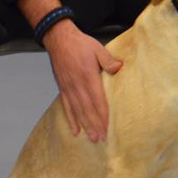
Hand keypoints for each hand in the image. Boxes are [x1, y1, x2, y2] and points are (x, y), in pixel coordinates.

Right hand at [43, 21, 121, 141]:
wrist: (59, 39)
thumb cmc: (80, 44)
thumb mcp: (97, 48)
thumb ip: (108, 60)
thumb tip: (119, 68)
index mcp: (88, 76)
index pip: (98, 100)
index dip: (103, 115)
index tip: (109, 128)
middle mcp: (77, 86)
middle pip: (88, 110)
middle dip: (96, 126)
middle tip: (102, 139)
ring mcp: (69, 89)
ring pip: (78, 111)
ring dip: (86, 126)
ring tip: (92, 139)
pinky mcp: (63, 89)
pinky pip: (67, 107)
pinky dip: (71, 120)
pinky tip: (75, 130)